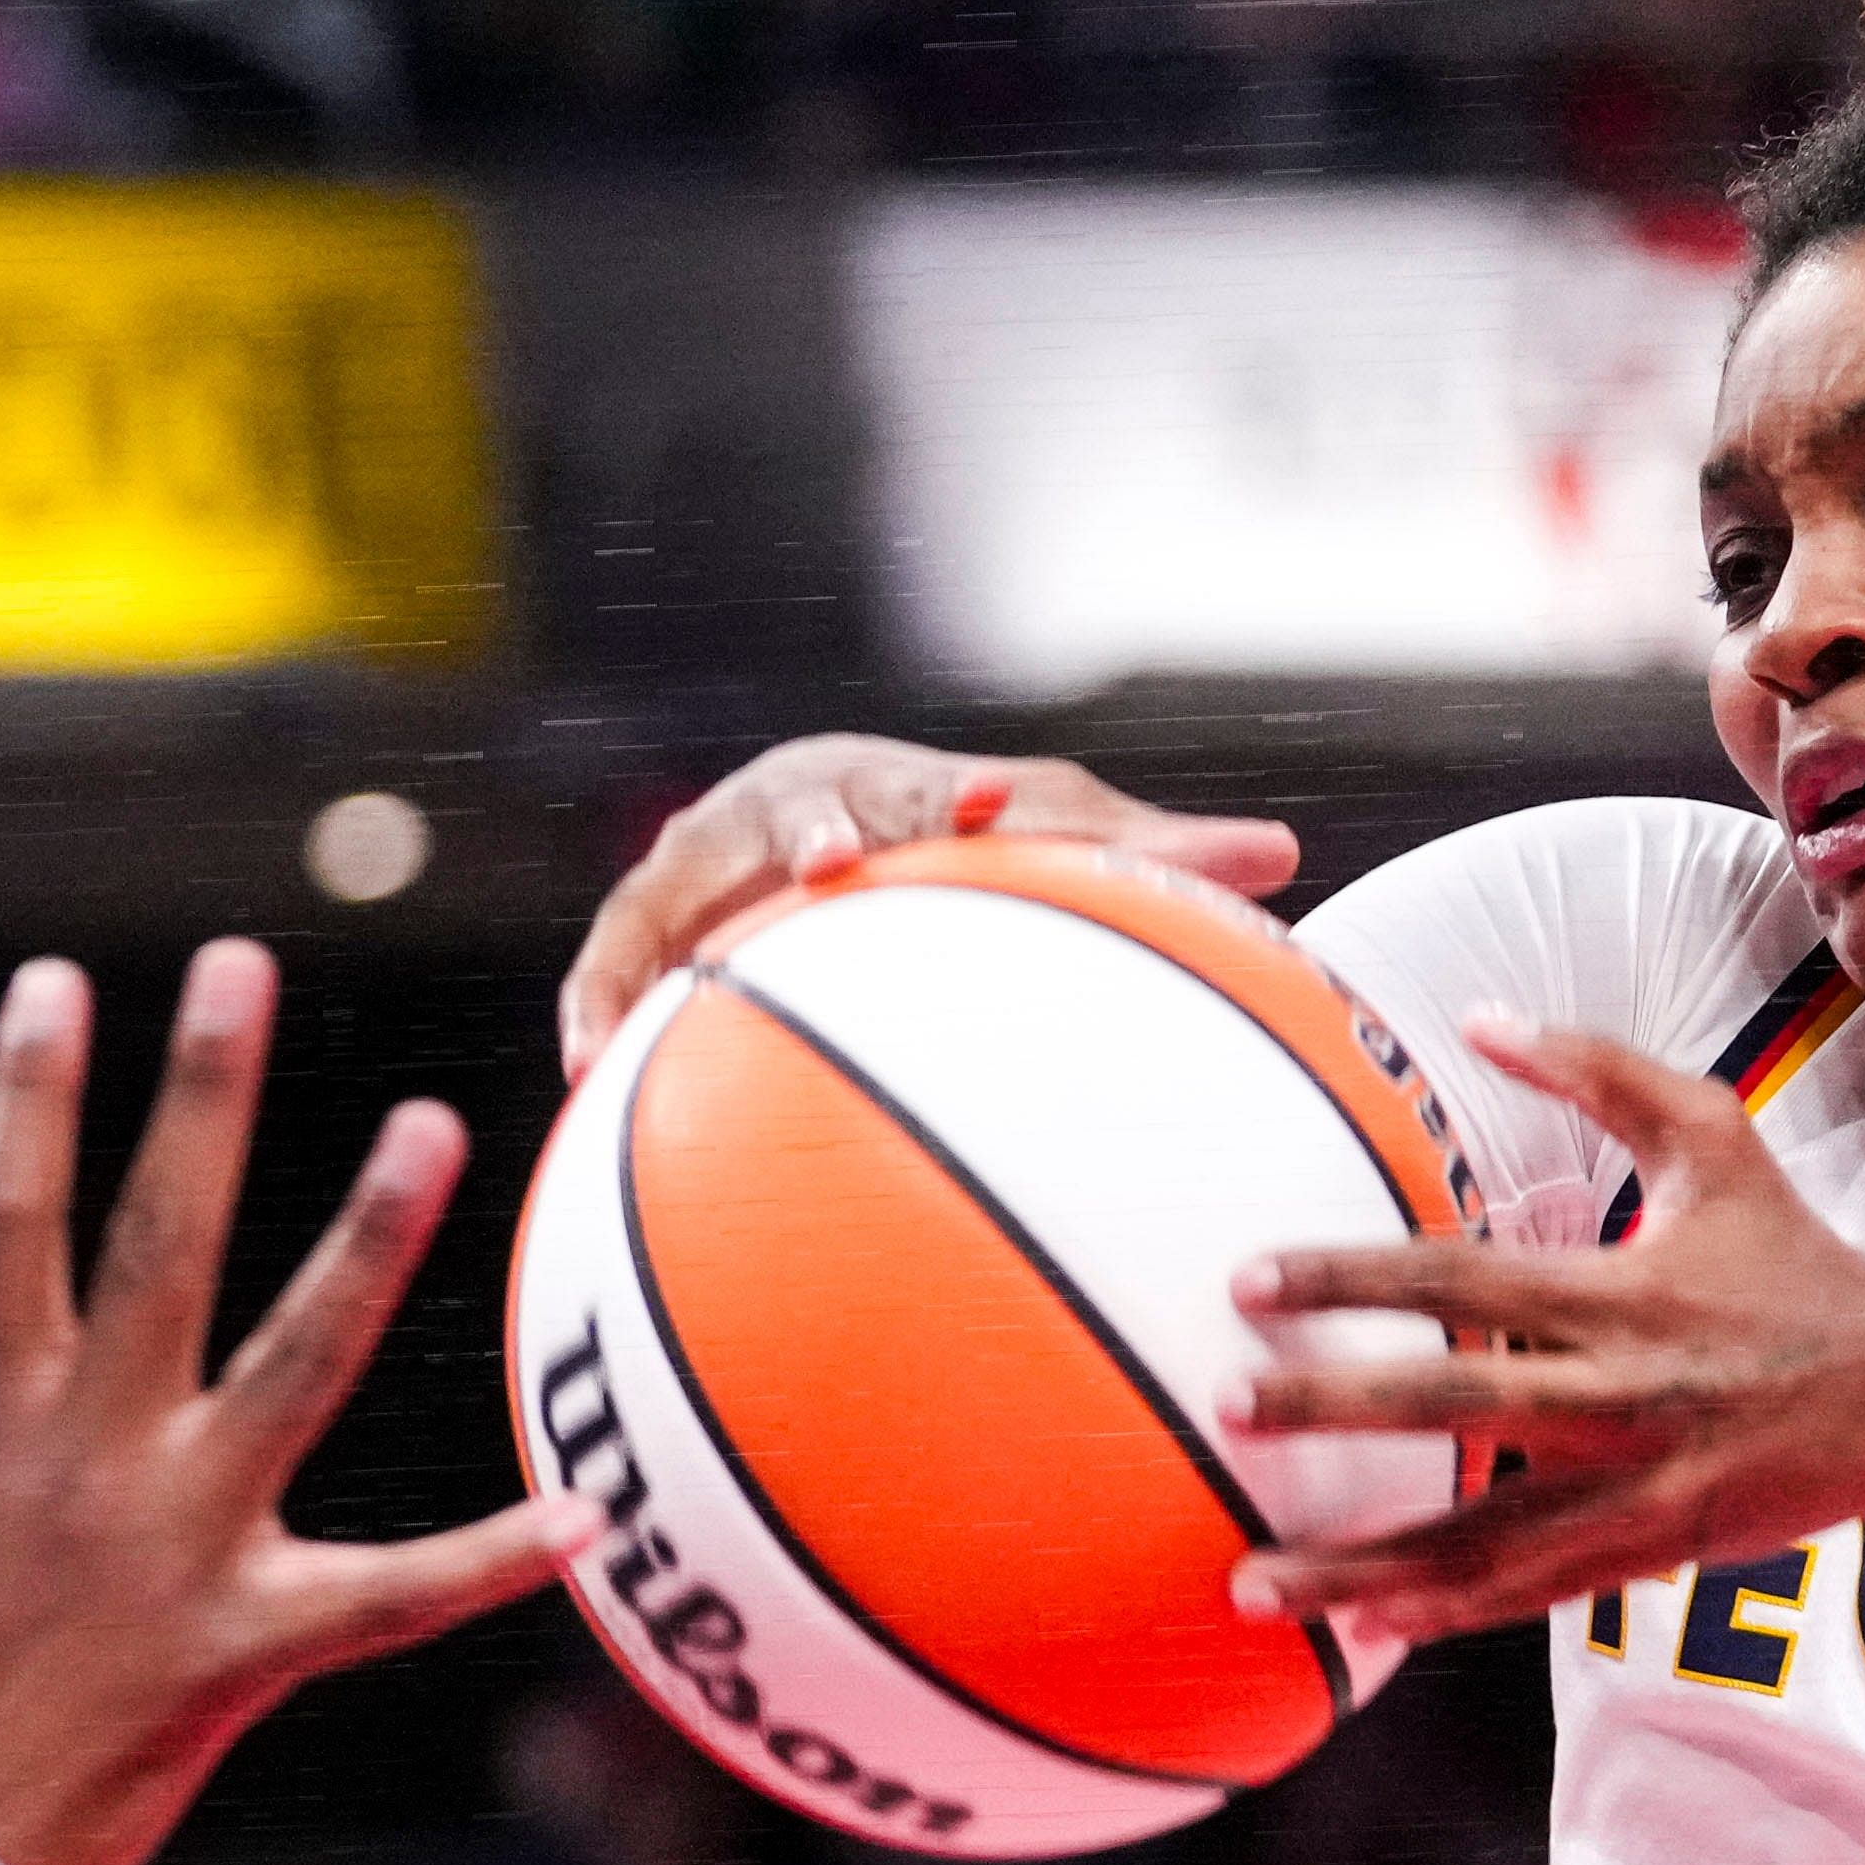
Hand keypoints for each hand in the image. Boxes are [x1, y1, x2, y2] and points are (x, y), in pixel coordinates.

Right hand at [0, 941, 592, 1864]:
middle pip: (162, 1237)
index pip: (6, 1211)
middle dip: (201, 1092)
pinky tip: (592, 1517)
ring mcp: (178, 1543)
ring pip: (298, 1362)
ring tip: (431, 1121)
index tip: (63, 979)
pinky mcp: (248, 1647)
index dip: (33, 1089)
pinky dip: (497, 1561)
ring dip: (367, 1240)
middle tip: (242, 961)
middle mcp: (88, 1452)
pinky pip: (396, 1599)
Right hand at [554, 738, 1299, 1071]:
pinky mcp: (666, 919)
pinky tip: (583, 1083)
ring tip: (600, 1037)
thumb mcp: (1063, 839)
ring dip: (631, 957)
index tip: (918, 841)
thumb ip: (1154, 856)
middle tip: (819, 875)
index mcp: (883, 780)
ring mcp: (713, 859)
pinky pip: (622, 963)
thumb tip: (1281, 852)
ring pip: (658, 893)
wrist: (877, 813)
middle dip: (780, 847)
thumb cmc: (985, 826)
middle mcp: (786, 805)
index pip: (887, 793)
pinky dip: (601, 1010)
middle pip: (758, 822)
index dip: (896, 816)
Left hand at [1224, 1017, 1864, 1645]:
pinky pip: (1532, 1591)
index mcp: (1623, 1290)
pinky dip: (1448, 1613)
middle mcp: (1623, 1391)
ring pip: (1481, 1536)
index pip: (1462, 1279)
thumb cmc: (1791, 1250)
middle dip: (1335, 1410)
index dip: (1351, 1278)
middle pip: (1460, 1406)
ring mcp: (1636, 1483)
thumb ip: (1597, 1069)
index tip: (1246, 1279)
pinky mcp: (1651, 1549)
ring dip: (1361, 1565)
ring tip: (1252, 1583)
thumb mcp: (1712, 1133)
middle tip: (1226, 1408)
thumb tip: (1479, 1012)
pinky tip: (1365, 1631)